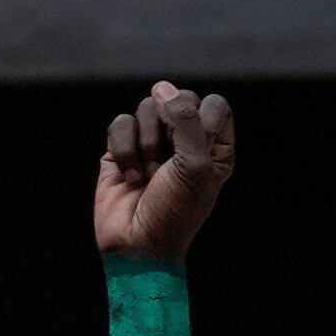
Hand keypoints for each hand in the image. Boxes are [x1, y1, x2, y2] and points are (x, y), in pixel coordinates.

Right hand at [93, 78, 239, 269]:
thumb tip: (162, 88)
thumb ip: (186, 120)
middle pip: (177, 100)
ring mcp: (152, 143)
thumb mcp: (195, 165)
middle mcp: (185, 141)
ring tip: (148, 174)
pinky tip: (130, 176)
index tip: (195, 146)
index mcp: (214, 147)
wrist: (137, 246)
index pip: (214, 105)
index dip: (201, 117)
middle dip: (168, 129)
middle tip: (166, 161)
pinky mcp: (121, 149)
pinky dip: (123, 149)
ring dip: (145, 143)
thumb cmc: (175, 212)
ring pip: (147, 108)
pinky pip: (120, 123)